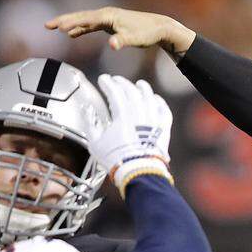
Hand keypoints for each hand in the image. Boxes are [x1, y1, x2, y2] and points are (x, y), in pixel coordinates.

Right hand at [46, 7, 195, 56]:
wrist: (159, 27)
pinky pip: (91, 25)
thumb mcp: (135, 39)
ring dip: (69, 23)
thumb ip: (122, 41)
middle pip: (81, 16)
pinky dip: (81, 29)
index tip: (58, 28)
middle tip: (47, 25)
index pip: (86, 19)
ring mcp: (107, 18)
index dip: (71, 23)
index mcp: (109, 15)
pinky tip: (73, 34)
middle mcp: (106, 14)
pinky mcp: (110, 24)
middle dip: (63, 20)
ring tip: (53, 28)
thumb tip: (112, 45)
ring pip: (84, 20)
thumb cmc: (148, 32)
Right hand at [90, 75, 172, 196]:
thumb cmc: (116, 159)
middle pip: (131, 91)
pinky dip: (159, 102)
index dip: (107, 83)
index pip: (114, 91)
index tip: (103, 79)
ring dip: (143, 88)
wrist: (138, 171)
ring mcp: (153, 119)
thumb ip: (90, 123)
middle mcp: (139, 113)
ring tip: (139, 84)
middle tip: (116, 80)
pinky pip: (164, 110)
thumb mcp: (95, 142)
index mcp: (122, 115)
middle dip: (122, 83)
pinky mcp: (163, 128)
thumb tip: (87, 110)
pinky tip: (155, 99)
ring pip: (149, 97)